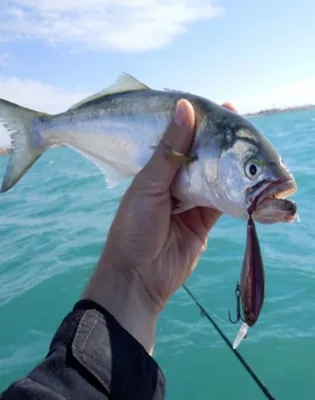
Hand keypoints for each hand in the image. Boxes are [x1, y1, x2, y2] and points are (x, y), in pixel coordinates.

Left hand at [83, 99, 236, 353]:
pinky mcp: (204, 220)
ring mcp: (191, 202)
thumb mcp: (149, 185)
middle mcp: (174, 184)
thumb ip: (170, 151)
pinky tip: (248, 181)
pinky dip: (236, 194)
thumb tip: (185, 108)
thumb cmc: (135, 228)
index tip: (219, 109)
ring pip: (215, 179)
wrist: (138, 276)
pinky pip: (224, 203)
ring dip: (230, 167)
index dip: (199, 125)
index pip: (181, 141)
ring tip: (250, 149)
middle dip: (220, 144)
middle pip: (202, 159)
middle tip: (240, 127)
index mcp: (156, 171)